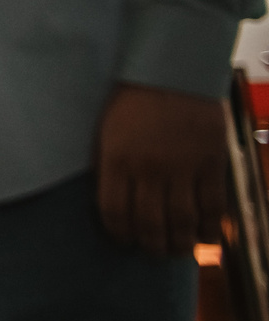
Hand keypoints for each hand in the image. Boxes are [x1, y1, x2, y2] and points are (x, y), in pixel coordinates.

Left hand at [95, 82, 226, 254]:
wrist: (173, 69)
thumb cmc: (132, 96)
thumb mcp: (106, 129)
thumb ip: (107, 164)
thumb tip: (109, 200)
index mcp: (116, 159)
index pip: (114, 212)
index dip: (119, 234)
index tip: (123, 241)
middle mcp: (149, 168)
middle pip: (149, 224)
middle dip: (150, 245)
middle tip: (152, 251)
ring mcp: (183, 167)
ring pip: (183, 222)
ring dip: (181, 244)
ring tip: (178, 249)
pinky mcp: (211, 163)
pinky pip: (213, 206)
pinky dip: (211, 228)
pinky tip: (206, 236)